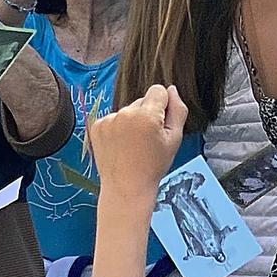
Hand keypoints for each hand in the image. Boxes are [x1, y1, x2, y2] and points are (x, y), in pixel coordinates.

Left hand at [89, 84, 187, 205]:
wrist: (126, 187)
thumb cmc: (153, 165)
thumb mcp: (175, 138)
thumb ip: (178, 109)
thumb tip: (172, 90)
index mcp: (146, 115)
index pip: (158, 90)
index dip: (164, 106)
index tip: (161, 124)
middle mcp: (125, 113)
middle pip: (142, 101)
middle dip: (148, 114)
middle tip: (148, 138)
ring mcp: (108, 120)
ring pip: (128, 110)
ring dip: (133, 121)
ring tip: (134, 144)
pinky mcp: (97, 127)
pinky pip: (114, 118)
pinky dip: (119, 128)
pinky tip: (122, 144)